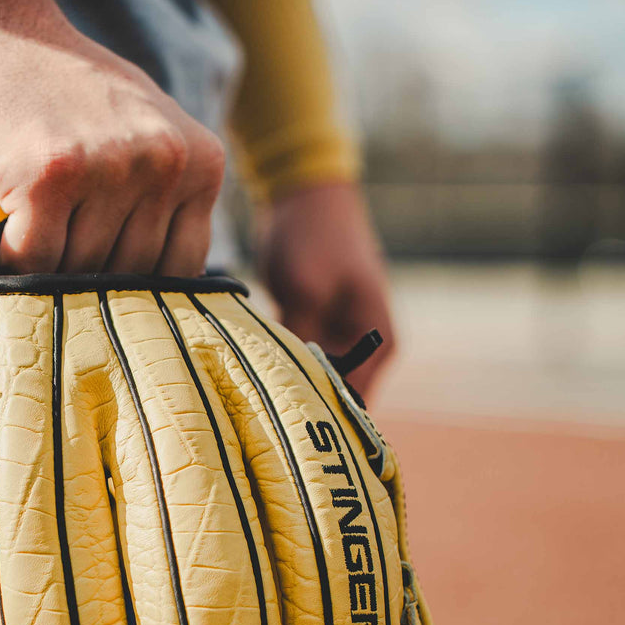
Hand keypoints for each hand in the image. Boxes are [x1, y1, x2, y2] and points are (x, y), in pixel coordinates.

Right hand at [0, 0, 224, 276]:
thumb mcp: (142, 132)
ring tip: (27, 220)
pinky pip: (34, 261)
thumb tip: (165, 295)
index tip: (99, 268)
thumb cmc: (59, 92)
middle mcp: (166, 163)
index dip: (134, 280)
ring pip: (80, 270)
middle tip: (51, 237)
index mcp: (201, 161)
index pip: (180, 268)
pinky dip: (9, 258)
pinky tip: (1, 229)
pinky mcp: (49, 177)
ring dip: (45, 263)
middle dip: (86, 270)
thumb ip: (165, 199)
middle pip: (128, 273)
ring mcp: (109, 168)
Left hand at [257, 181, 394, 401]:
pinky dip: (275, 360)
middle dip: (298, 404)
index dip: (322, 421)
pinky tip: (245, 366)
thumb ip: (299, 341)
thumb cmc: (314, 237)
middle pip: (333, 395)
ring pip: (311, 378)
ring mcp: (340, 335)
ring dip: (284, 382)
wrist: (304, 191)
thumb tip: (284, 387)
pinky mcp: (315, 324)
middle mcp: (365, 346)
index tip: (282, 433)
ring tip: (248, 393)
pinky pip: (295, 357)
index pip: (356, 404)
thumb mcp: (305, 290)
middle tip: (256, 420)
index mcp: (379, 342)